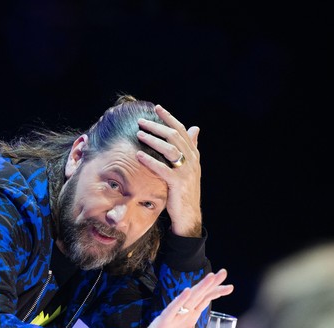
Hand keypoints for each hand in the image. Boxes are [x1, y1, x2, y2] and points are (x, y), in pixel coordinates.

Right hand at [127, 269, 233, 327]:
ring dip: (199, 288)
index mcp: (189, 318)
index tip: (230, 287)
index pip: (205, 301)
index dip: (216, 293)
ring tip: (211, 278)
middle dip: (211, 284)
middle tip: (223, 273)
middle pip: (199, 295)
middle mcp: (182, 314)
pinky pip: (171, 310)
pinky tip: (187, 292)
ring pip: (188, 299)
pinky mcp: (162, 322)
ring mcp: (172, 317)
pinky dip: (179, 301)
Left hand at [135, 104, 201, 236]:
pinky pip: (163, 168)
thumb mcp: (189, 168)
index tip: (157, 108)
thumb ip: (190, 148)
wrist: (189, 215)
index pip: (182, 130)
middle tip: (141, 121)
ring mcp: (186, 171)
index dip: (170, 118)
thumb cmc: (184, 191)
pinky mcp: (178, 183)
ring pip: (170, 149)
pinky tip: (138, 155)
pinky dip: (150, 160)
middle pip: (174, 136)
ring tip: (139, 133)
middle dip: (157, 126)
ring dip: (153, 139)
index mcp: (194, 154)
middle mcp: (192, 160)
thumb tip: (195, 128)